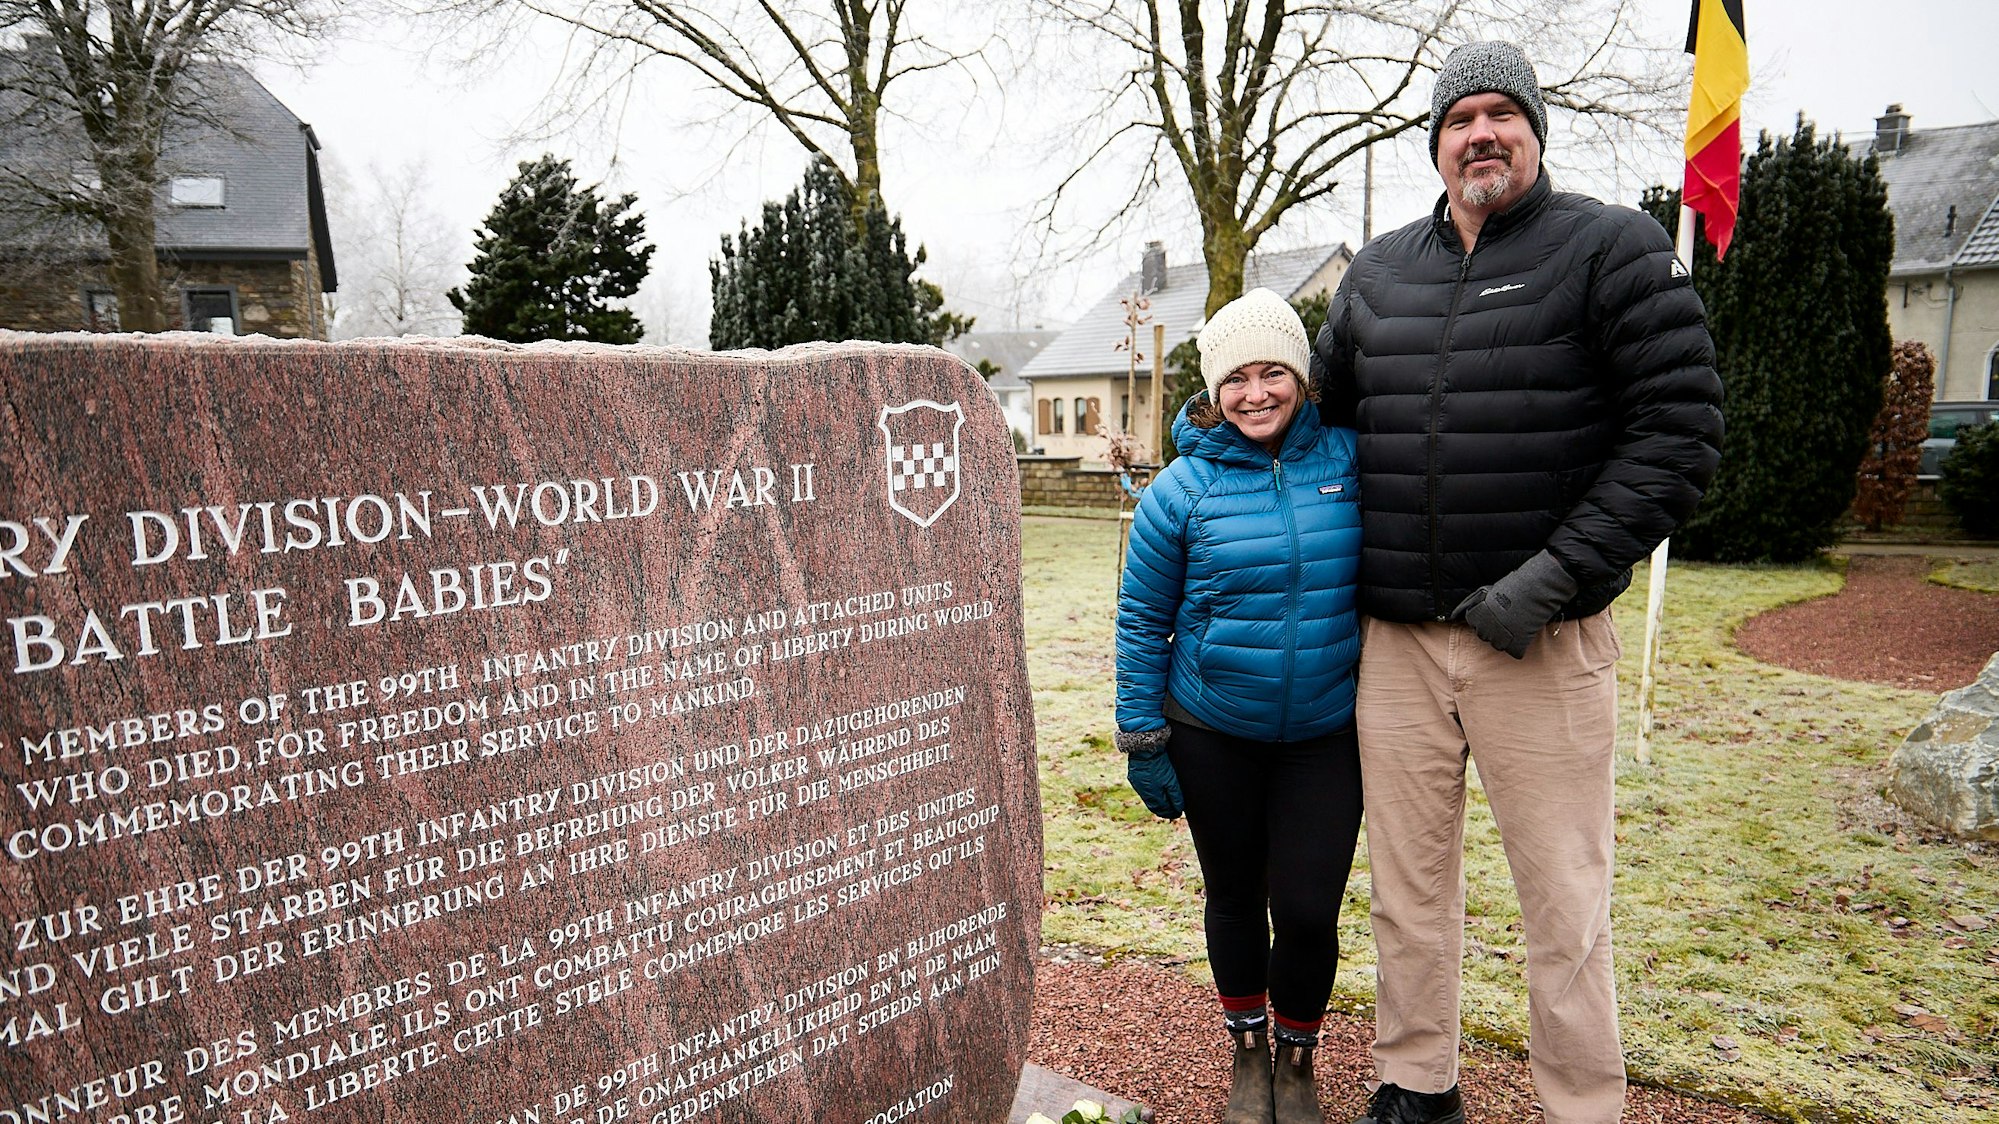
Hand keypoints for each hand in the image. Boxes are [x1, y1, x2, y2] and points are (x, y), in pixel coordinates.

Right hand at [1121, 740, 1182, 820]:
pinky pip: (1143, 791)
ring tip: (1166, 805)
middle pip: (1155, 807)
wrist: (1145, 749)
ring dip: (1157, 804)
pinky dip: (1151, 795)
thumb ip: (1175, 796)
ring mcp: (1137, 785)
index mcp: (1152, 794)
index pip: (1162, 809)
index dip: (1171, 813)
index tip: (1178, 814)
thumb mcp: (1171, 780)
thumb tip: (1179, 808)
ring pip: (1148, 800)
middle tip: (1173, 812)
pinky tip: (1155, 793)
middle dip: (1164, 811)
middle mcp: (1143, 792)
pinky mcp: (1134, 778)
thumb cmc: (1160, 764)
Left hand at [1452, 550, 1578, 658]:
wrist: (1535, 589)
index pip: (1474, 624)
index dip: (1485, 619)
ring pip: (1498, 645)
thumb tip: (1455, 615)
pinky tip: (1524, 633)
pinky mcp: (1514, 645)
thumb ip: (1472, 604)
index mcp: (1476, 616)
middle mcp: (1484, 629)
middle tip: (1508, 618)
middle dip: (1494, 629)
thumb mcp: (1486, 592)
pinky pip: (1514, 651)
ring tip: (1516, 624)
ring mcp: (1499, 638)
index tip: (1495, 613)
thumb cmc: (1513, 587)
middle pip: (1485, 636)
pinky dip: (1519, 646)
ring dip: (1505, 638)